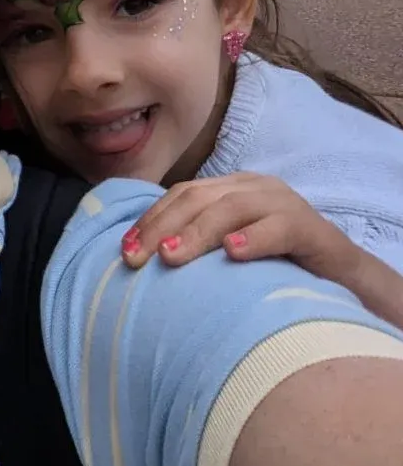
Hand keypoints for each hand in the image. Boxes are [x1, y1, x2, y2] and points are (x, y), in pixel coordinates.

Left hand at [122, 173, 358, 284]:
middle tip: (137, 258)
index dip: (150, 219)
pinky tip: (232, 253)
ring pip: (232, 208)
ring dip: (197, 232)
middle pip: (198, 198)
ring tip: (170, 255)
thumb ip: (196, 243)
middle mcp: (255, 187)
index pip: (181, 195)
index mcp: (231, 187)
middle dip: (162, 226)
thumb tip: (143, 258)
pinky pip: (279, 227)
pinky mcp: (311, 227)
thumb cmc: (275, 264)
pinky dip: (253, 239)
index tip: (124, 250)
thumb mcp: (229, 247)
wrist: (342, 278)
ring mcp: (284, 202)